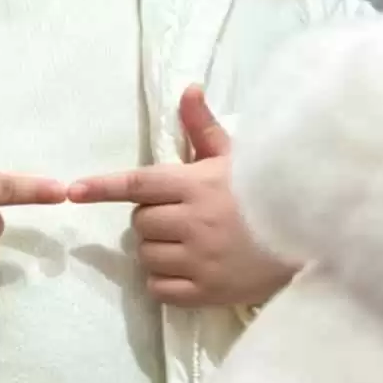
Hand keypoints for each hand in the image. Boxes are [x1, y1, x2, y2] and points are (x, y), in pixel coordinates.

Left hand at [68, 88, 298, 310]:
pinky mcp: (206, 292)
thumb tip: (187, 89)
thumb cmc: (267, 193)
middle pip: (140, 222)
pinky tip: (187, 268)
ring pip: (146, 256)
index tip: (73, 190)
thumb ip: (203, 128)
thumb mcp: (237, 157)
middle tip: (180, 214)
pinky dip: (164, 280)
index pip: (139, 184)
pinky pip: (159, 288)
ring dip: (157, 249)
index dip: (103, 187)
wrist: (309, 238)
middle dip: (152, 218)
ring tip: (188, 242)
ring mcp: (199, 260)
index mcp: (197, 185)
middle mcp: (194, 222)